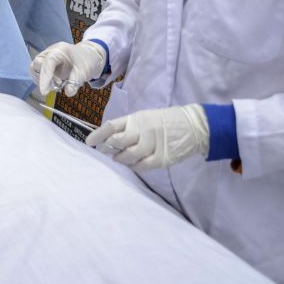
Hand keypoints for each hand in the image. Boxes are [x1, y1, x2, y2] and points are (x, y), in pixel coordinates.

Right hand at [30, 41, 106, 96]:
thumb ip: (75, 82)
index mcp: (60, 51)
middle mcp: (50, 52)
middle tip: (58, 86)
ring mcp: (47, 57)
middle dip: (45, 79)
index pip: (47, 63)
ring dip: (44, 80)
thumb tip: (67, 92)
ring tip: (58, 85)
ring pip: (36, 69)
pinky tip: (56, 83)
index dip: (44, 77)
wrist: (89, 56)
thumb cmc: (86, 61)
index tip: (44, 92)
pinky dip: (46, 80)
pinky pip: (40, 72)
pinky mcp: (46, 64)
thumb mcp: (84, 72)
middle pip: (37, 64)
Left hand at [86, 105, 209, 171]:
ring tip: (119, 157)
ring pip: (128, 156)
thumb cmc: (166, 121)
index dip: (98, 135)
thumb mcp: (146, 117)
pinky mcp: (162, 158)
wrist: (194, 125)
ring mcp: (153, 144)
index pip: (112, 126)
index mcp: (137, 118)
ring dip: (120, 158)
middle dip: (107, 148)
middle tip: (105, 150)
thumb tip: (109, 138)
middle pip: (117, 141)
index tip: (89, 142)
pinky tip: (133, 164)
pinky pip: (141, 166)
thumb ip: (129, 126)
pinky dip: (134, 166)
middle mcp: (143, 130)